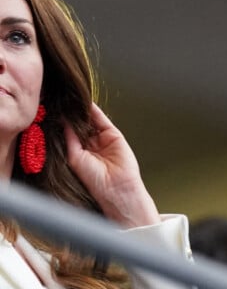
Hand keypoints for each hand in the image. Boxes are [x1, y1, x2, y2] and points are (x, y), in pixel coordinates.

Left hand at [64, 103, 159, 227]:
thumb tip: (62, 120)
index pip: (68, 133)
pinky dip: (94, 111)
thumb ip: (69, 138)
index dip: (60, 123)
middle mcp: (89, 145)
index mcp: (77, 153)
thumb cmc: (94, 180)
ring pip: (90, 121)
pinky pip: (102, 120)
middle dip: (70, 115)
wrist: (116, 188)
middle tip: (58, 101)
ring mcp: (102, 139)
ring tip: (70, 100)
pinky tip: (85, 103)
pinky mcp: (113, 135)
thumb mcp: (74, 157)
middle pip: (78, 125)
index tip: (49, 111)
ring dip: (81, 111)